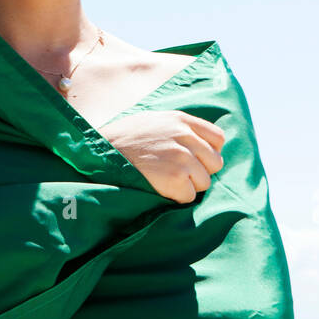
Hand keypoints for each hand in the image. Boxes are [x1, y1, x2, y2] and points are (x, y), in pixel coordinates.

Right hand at [97, 110, 225, 203]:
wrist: (100, 154)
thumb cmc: (123, 140)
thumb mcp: (152, 121)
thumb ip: (178, 128)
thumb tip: (200, 144)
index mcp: (181, 120)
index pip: (218, 138)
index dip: (209, 152)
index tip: (195, 159)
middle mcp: (184, 136)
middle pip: (215, 162)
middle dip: (200, 171)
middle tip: (177, 173)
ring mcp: (181, 157)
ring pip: (205, 182)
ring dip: (188, 186)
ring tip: (164, 179)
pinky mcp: (176, 178)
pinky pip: (189, 196)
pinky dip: (176, 197)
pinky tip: (159, 188)